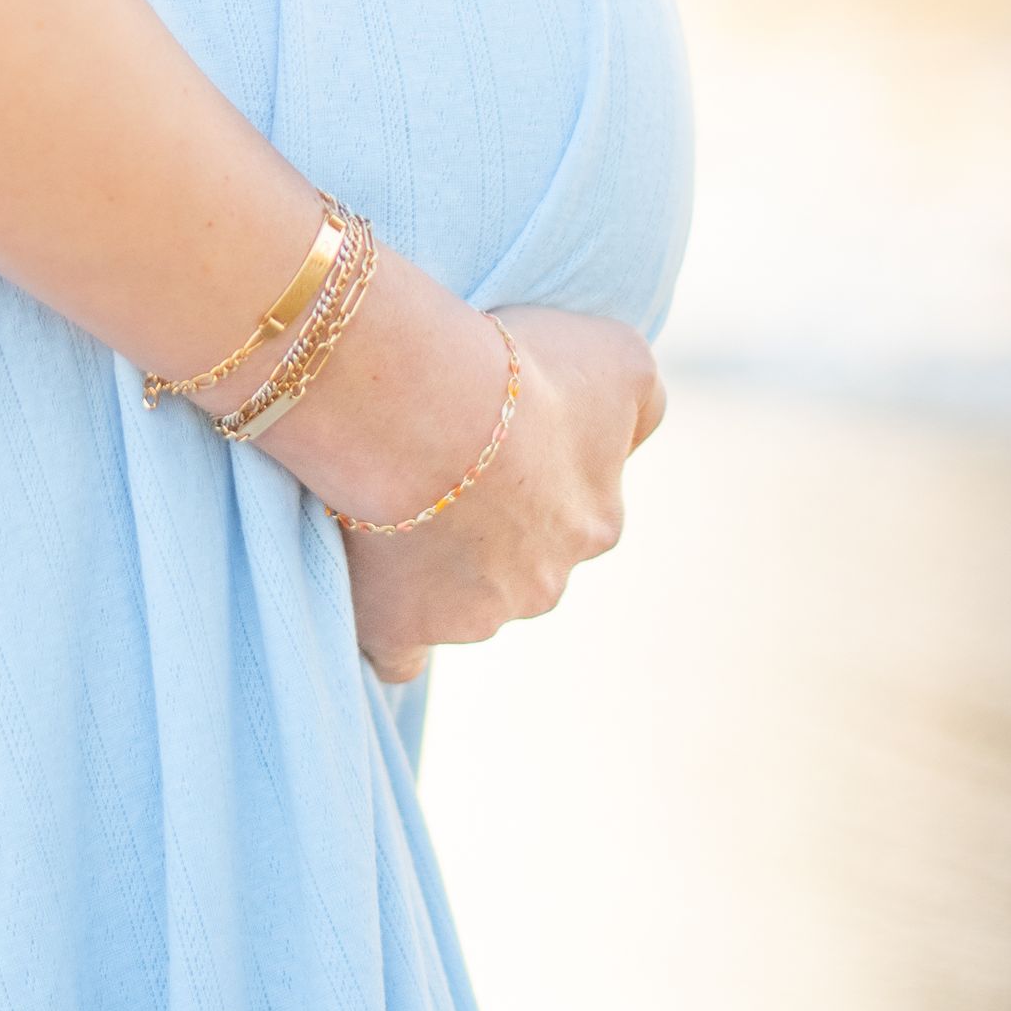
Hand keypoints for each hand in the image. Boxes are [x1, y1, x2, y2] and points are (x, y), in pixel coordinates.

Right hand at [339, 304, 664, 682]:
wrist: (423, 406)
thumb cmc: (520, 373)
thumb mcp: (619, 358)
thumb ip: (640, 405)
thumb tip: (631, 439)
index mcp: (595, 523)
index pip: (575, 511)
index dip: (530, 470)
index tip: (487, 427)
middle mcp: (545, 584)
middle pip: (518, 562)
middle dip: (486, 524)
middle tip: (436, 457)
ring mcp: (473, 616)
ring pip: (461, 599)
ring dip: (432, 561)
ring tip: (388, 492)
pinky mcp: (403, 631)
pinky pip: (398, 652)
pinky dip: (388, 625)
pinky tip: (370, 585)